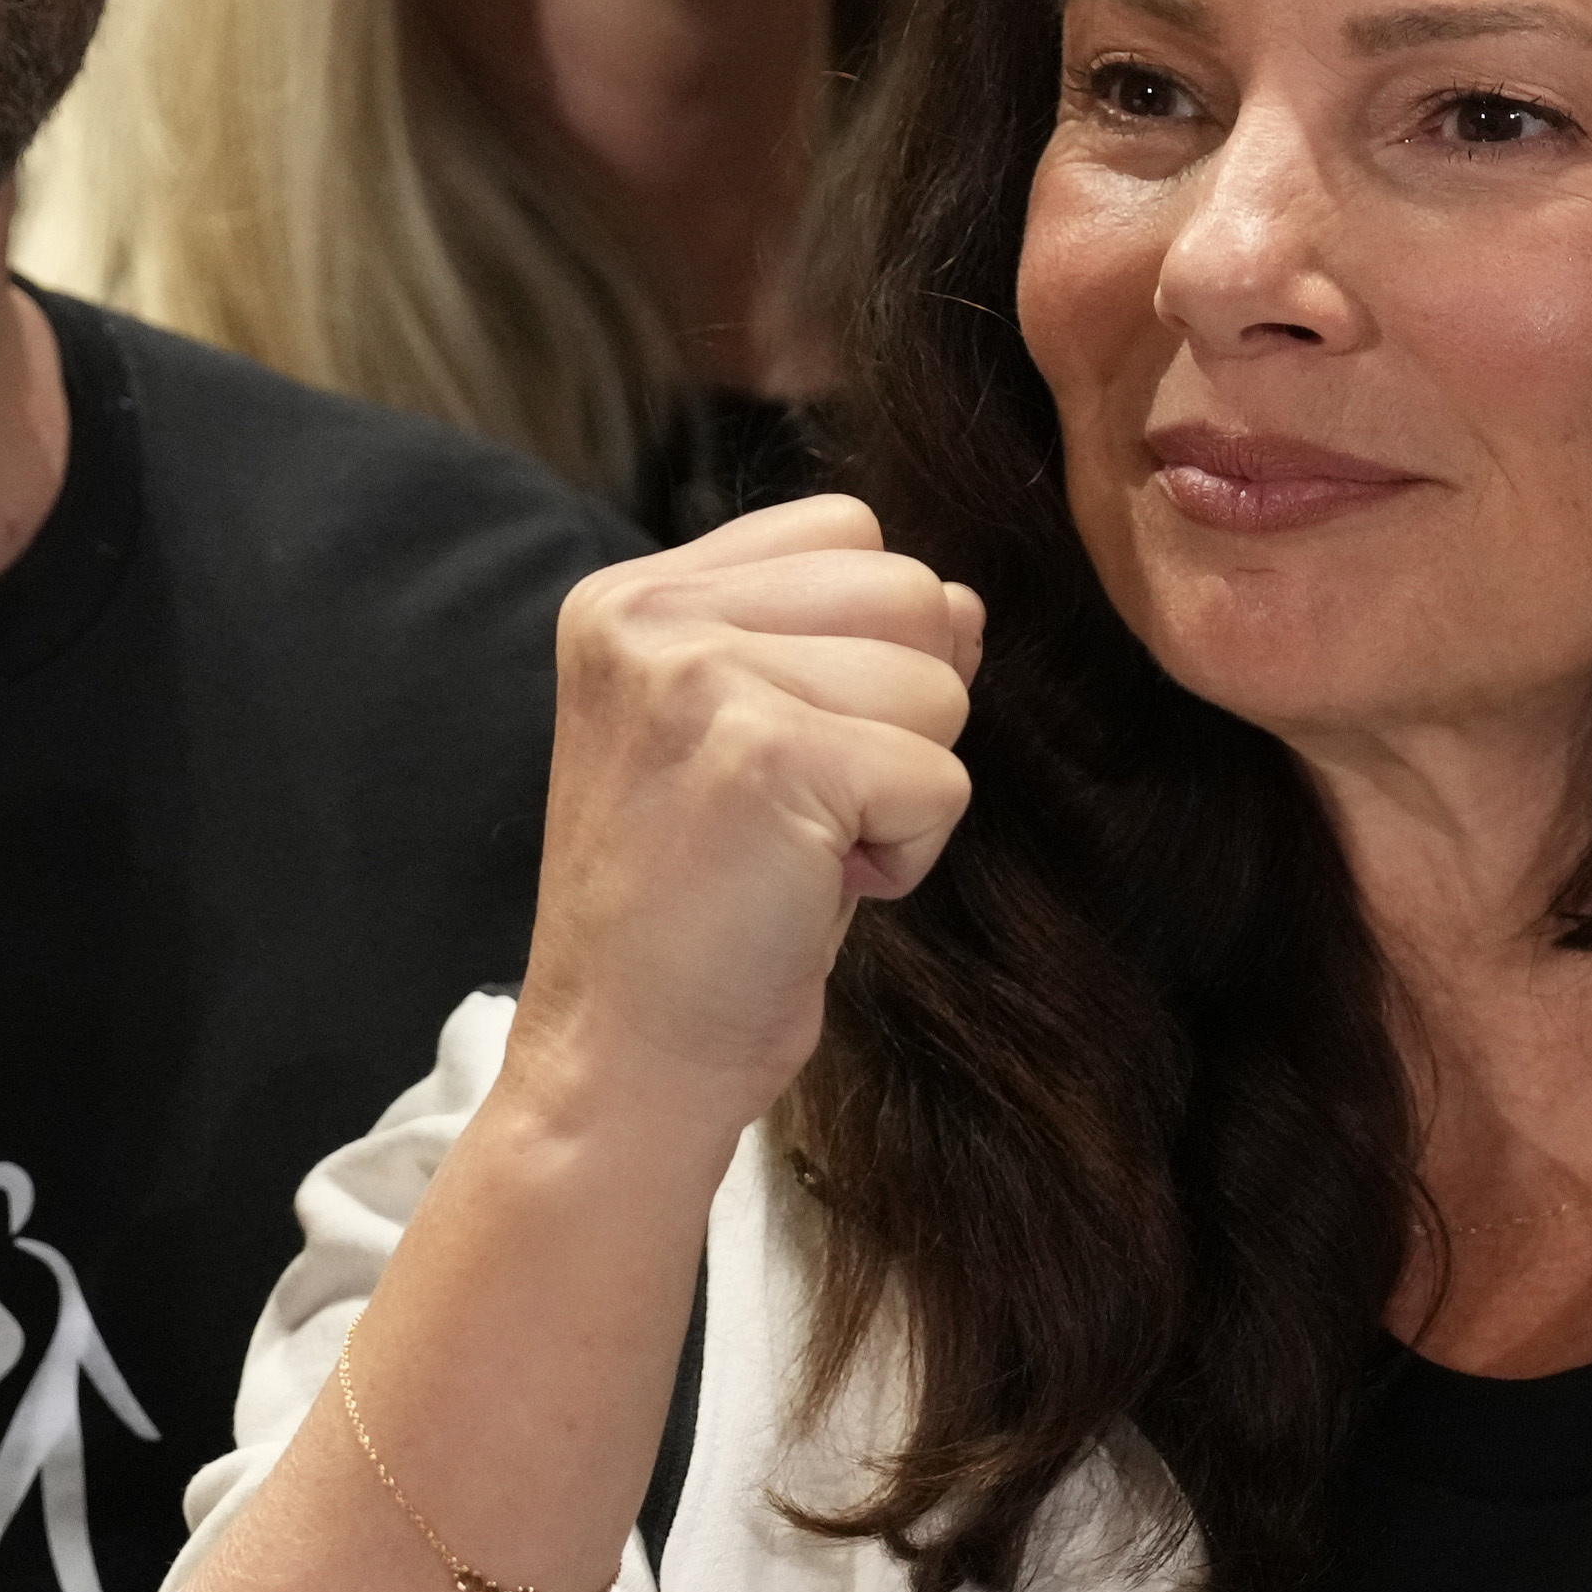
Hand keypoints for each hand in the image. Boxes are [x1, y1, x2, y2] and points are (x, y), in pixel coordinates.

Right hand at [510, 497, 979, 1142]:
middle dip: (901, 715)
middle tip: (804, 814)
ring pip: (938, 681)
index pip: (845, 529)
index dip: (868, 648)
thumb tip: (966, 603)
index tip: (791, 757)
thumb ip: (850, 651)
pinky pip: (941, 775)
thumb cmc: (700, 918)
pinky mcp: (765, 755)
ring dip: (905, 788)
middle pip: (908, 587)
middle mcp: (649, 616)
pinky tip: (815, 891)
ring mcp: (699, 676)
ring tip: (803, 853)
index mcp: (632, 596)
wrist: (625, 1062)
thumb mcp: (766, 746)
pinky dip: (909, 853)